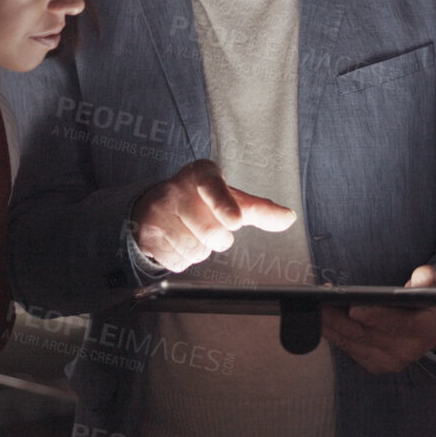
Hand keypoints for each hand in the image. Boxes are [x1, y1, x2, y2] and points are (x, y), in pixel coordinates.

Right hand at [129, 159, 295, 272]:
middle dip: (217, 238)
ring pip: (195, 250)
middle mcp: (176, 189)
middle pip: (212, 233)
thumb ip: (259, 209)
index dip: (225, 205)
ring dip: (199, 249)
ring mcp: (158, 212)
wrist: (155, 205)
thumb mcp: (230, 197)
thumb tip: (289, 218)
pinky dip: (183, 258)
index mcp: (202, 174)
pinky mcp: (146, 235)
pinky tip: (177, 241)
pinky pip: (178, 262)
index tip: (235, 220)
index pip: (214, 189)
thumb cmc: (202, 200)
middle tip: (207, 225)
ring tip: (190, 231)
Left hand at [320, 266, 435, 373]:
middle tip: (319, 300)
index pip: (397, 324)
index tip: (353, 306)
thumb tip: (422, 275)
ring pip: (352, 343)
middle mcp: (406, 351)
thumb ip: (430, 279)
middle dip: (339, 317)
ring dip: (330, 325)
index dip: (374, 316)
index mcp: (424, 331)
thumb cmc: (432, 302)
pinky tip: (321, 318)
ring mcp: (390, 362)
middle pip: (365, 334)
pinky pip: (349, 349)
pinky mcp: (376, 365)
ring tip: (313, 306)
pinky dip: (334, 333)